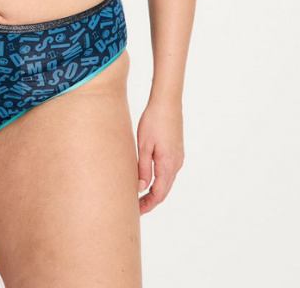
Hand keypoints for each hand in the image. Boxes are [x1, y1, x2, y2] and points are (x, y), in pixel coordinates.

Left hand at [136, 99, 184, 215]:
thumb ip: (143, 168)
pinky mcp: (176, 150)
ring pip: (167, 181)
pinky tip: (148, 178)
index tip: (136, 212)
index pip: (159, 194)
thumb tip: (141, 188)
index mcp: (168, 164)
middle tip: (135, 207)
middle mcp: (176, 164)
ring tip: (139, 195)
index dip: (148, 205)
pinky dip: (159, 180)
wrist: (167, 102)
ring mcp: (178, 157)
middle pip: (164, 190)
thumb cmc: (153, 121)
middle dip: (150, 200)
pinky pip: (168, 171)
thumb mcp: (144, 145)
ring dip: (155, 190)